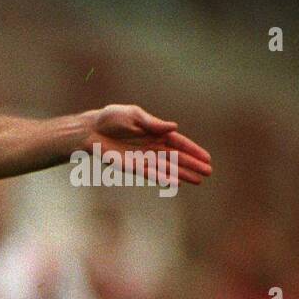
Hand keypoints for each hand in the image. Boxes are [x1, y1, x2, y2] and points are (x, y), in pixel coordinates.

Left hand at [83, 104, 212, 184]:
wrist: (90, 130)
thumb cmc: (111, 119)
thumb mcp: (134, 116)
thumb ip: (153, 123)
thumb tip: (174, 127)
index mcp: (155, 133)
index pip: (179, 143)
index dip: (193, 150)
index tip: (207, 158)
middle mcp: (151, 147)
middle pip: (176, 158)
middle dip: (192, 165)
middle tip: (208, 173)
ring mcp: (142, 158)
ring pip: (166, 168)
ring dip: (181, 174)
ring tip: (198, 180)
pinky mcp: (130, 166)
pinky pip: (149, 173)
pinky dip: (161, 177)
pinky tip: (174, 182)